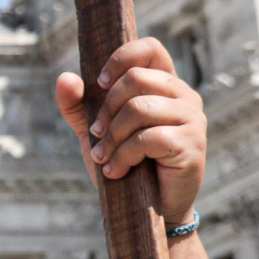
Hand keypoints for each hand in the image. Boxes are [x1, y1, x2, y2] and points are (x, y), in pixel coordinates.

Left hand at [53, 35, 205, 224]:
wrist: (148, 209)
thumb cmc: (125, 164)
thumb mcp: (94, 132)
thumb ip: (77, 105)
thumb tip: (65, 78)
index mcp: (164, 85)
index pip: (150, 49)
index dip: (121, 58)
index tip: (100, 83)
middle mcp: (184, 96)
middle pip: (137, 78)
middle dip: (106, 108)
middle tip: (95, 134)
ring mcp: (192, 119)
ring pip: (140, 108)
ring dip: (112, 136)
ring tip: (103, 157)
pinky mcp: (192, 144)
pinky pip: (149, 138)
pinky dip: (123, 156)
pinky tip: (116, 171)